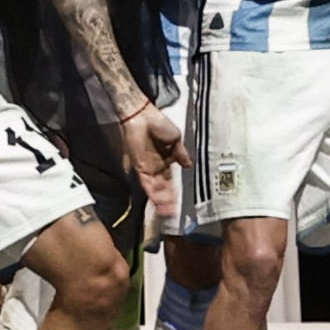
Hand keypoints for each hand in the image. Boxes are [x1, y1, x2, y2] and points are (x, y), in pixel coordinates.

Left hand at [115, 93, 187, 230]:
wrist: (143, 115)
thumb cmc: (159, 123)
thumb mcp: (176, 139)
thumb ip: (181, 153)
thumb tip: (189, 165)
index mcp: (166, 162)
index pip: (170, 183)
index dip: (173, 195)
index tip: (177, 206)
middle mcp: (156, 168)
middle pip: (162, 190)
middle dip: (166, 202)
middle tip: (171, 215)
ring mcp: (147, 168)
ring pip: (154, 189)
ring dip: (159, 201)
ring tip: (165, 213)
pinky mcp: (139, 166)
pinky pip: (145, 182)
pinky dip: (151, 192)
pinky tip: (156, 201)